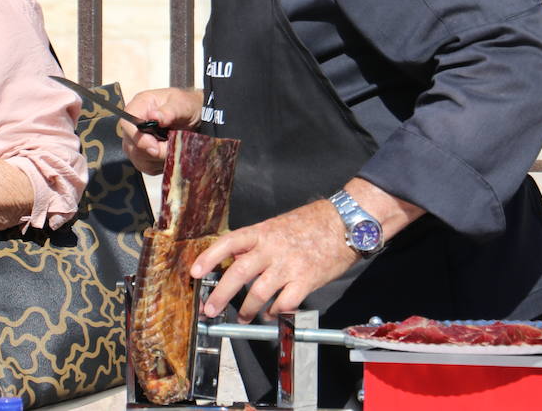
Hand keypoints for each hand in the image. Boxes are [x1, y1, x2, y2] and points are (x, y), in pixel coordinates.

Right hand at [119, 87, 202, 174]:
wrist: (197, 116)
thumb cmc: (188, 106)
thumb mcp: (183, 105)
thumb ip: (169, 111)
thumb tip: (154, 117)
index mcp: (141, 105)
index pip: (127, 123)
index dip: (138, 138)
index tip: (155, 146)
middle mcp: (135, 122)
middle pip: (131, 144)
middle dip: (153, 151)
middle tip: (171, 146)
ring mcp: (136, 139)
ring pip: (138, 158)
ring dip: (158, 158)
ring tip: (173, 147)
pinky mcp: (142, 153)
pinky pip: (146, 166)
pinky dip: (159, 164)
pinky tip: (169, 153)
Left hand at [189, 199, 357, 321]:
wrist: (346, 223)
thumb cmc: (312, 223)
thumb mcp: (278, 225)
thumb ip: (258, 243)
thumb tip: (234, 261)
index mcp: (263, 232)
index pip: (229, 243)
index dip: (209, 258)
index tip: (195, 273)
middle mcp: (272, 248)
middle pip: (238, 273)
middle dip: (220, 295)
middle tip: (209, 310)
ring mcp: (289, 265)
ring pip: (259, 293)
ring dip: (247, 310)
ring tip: (243, 318)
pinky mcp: (306, 280)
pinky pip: (284, 303)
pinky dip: (275, 313)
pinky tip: (271, 315)